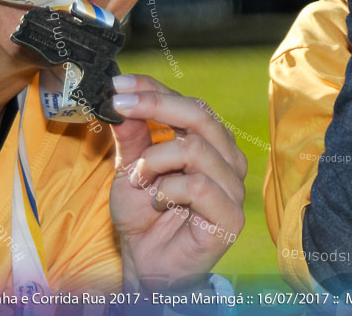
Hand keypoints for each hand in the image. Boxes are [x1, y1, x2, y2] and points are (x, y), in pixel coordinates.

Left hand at [108, 75, 246, 291]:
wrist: (146, 265)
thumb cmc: (144, 217)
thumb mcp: (130, 168)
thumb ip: (132, 135)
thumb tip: (122, 98)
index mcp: (208, 143)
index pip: (187, 102)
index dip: (153, 89)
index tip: (118, 85)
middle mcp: (226, 158)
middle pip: (200, 114)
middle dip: (155, 106)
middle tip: (121, 107)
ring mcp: (232, 186)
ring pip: (196, 148)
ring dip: (156, 160)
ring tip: (140, 181)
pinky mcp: (230, 215)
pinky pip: (197, 185)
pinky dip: (167, 189)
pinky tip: (158, 201)